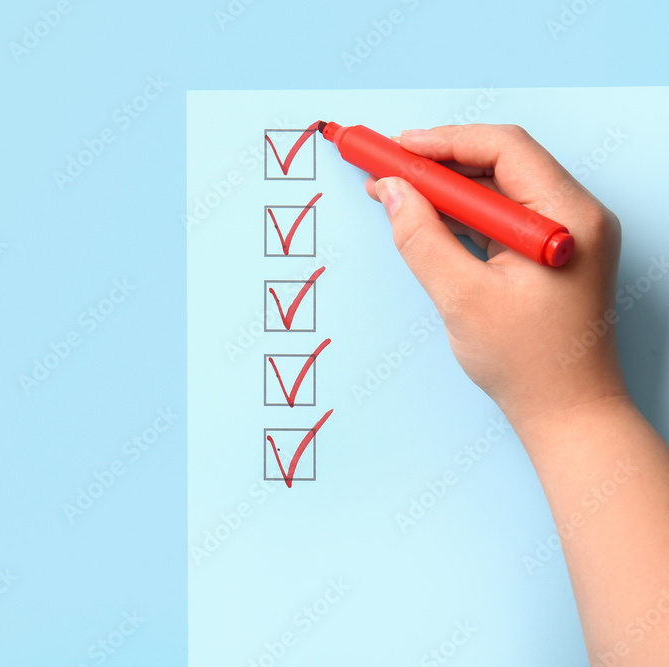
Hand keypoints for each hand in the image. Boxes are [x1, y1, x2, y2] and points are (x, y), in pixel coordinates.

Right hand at [366, 124, 627, 429]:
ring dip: (447, 186)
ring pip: (498, 187)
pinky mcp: (548, 251)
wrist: (568, 413)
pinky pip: (501, 215)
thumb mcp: (462, 297)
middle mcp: (575, 215)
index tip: (396, 149)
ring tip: (396, 188)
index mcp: (568, 218)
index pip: (505, 150)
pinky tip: (426, 216)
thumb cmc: (528, 364)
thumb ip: (421, 238)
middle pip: (502, 162)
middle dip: (440, 161)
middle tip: (388, 163)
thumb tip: (391, 192)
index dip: (444, 143)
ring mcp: (564, 233)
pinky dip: (462, 212)